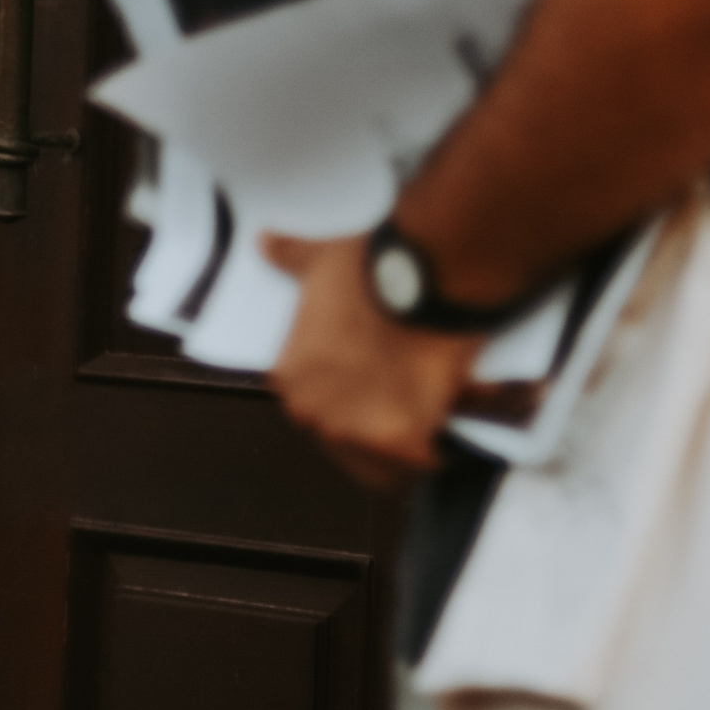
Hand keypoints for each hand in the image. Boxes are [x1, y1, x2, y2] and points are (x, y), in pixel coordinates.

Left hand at [263, 235, 483, 487]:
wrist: (421, 276)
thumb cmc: (371, 266)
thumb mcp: (319, 261)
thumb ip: (291, 258)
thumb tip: (264, 241)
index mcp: (289, 378)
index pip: (315, 409)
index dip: (349, 403)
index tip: (376, 389)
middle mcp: (309, 410)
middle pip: (340, 440)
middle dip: (371, 430)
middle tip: (405, 408)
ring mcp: (350, 429)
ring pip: (374, 466)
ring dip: (398, 455)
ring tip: (425, 434)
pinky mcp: (397, 440)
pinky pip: (414, 468)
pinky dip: (432, 458)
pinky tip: (445, 445)